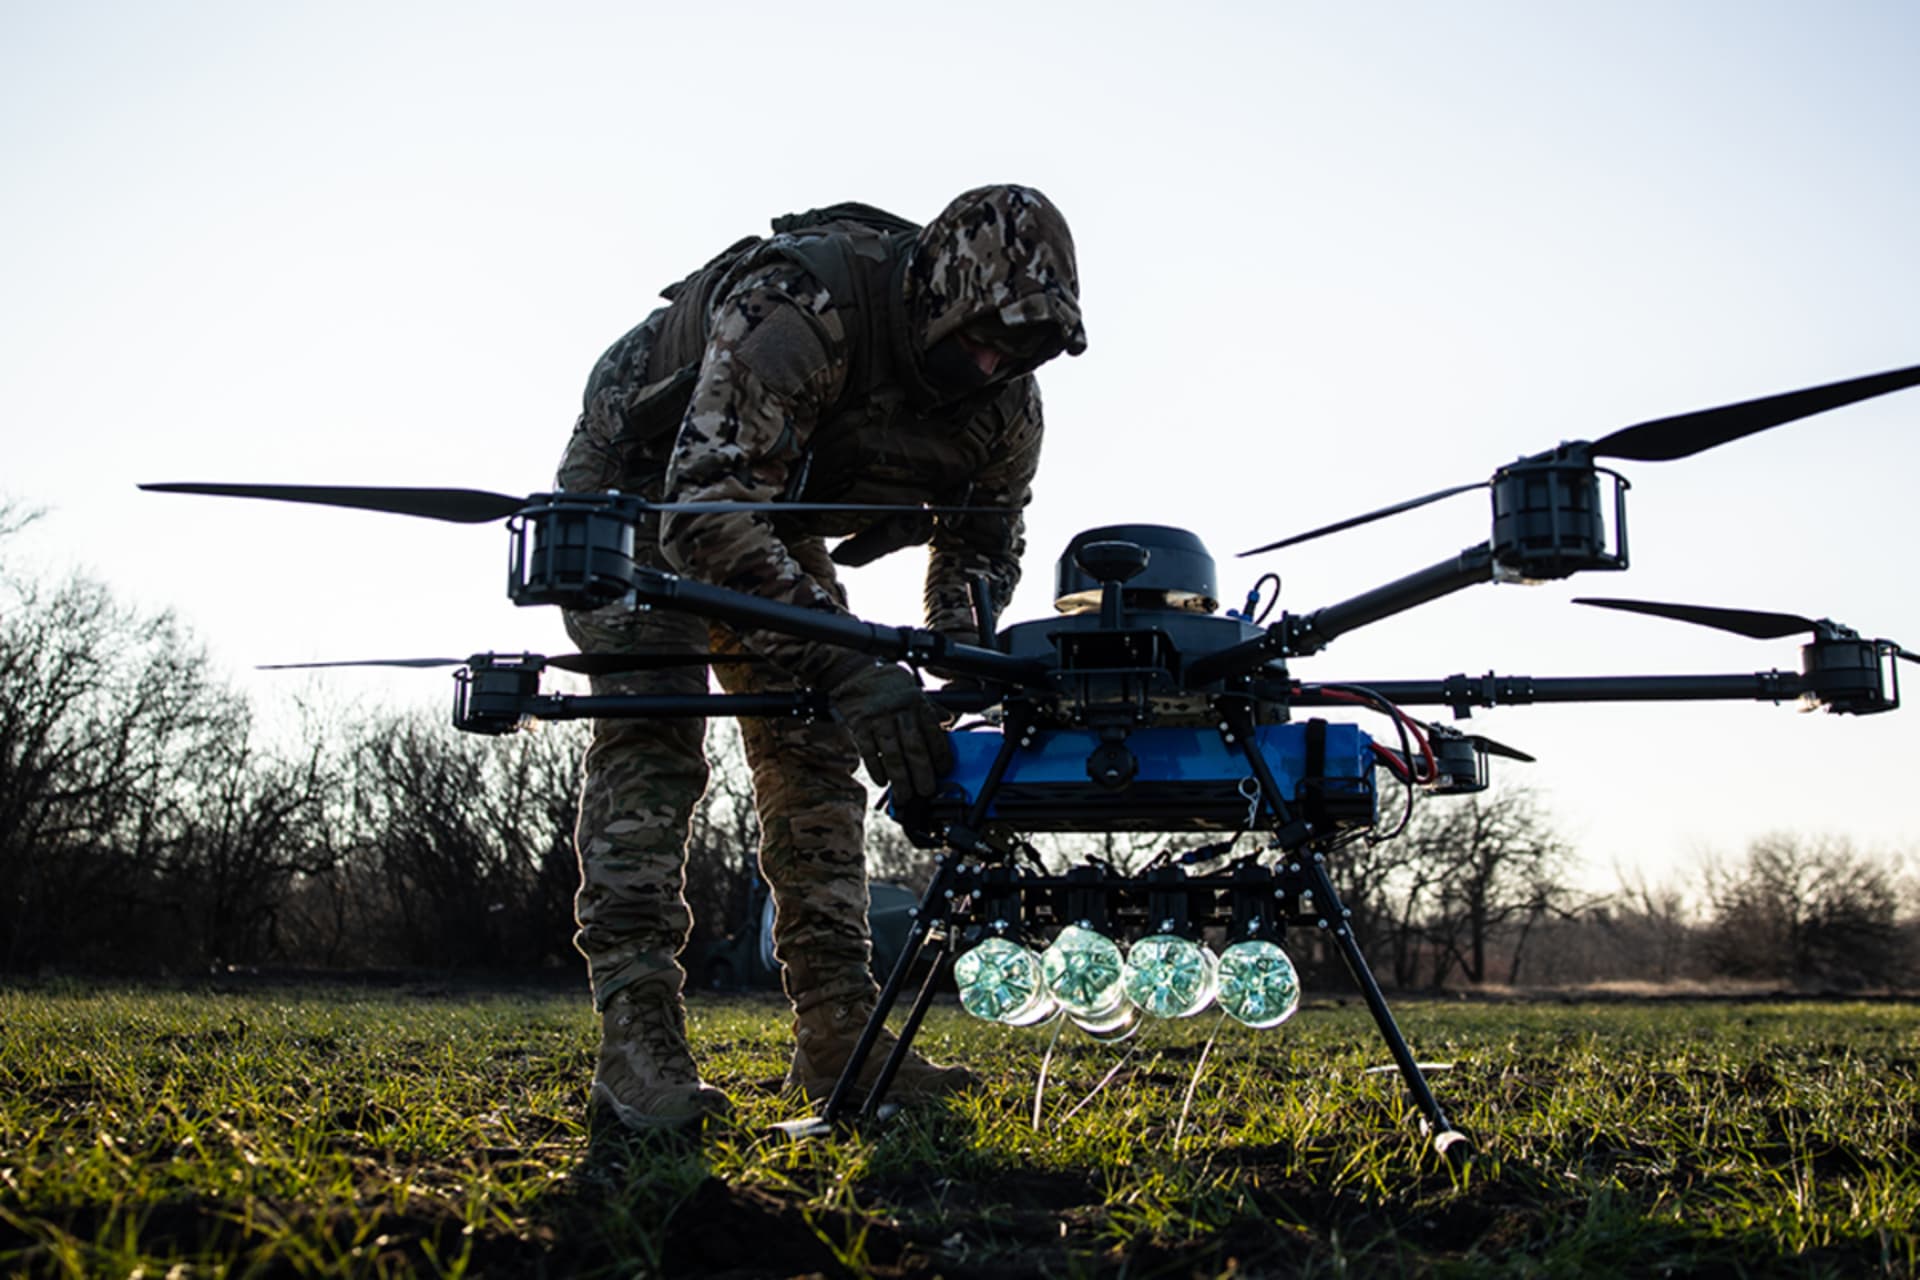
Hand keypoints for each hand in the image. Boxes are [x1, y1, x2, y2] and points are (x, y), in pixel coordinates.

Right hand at [829, 664, 954, 799]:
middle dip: (922, 773)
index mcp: (917, 702)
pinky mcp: (859, 725)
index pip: (934, 733)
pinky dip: (876, 769)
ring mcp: (878, 718)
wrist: (856, 673)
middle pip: (914, 747)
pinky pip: (869, 752)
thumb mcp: (914, 691)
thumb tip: (949, 721)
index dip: (940, 755)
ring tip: (905, 794)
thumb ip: (931, 708)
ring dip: (900, 778)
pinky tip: (883, 781)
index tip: (944, 771)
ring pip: (892, 754)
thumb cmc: (888, 685)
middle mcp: (899, 710)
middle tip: (926, 791)